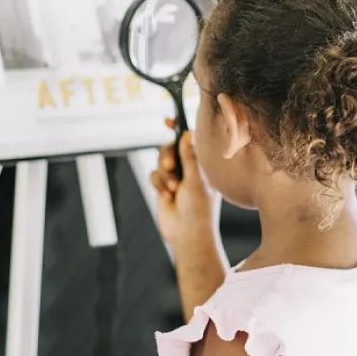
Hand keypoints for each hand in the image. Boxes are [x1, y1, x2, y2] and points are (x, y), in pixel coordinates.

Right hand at [150, 118, 219, 247]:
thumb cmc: (200, 209)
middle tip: (171, 166)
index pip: (190, 140)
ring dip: (164, 174)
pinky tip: (167, 196)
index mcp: (202, 164)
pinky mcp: (163, 186)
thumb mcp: (196, 180)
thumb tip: (187, 134)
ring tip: (172, 189)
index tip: (169, 120)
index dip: (179, 128)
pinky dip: (158, 184)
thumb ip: (190, 157)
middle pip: (170, 148)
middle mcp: (189, 168)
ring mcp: (175, 177)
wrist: (187, 235)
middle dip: (168, 156)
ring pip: (160, 161)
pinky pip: (153, 175)